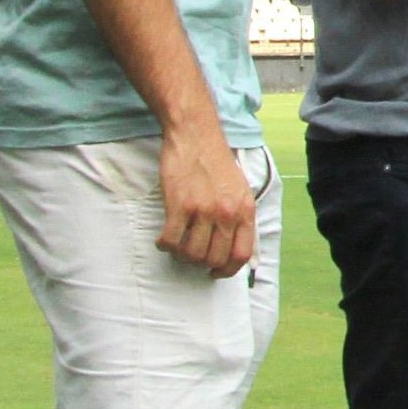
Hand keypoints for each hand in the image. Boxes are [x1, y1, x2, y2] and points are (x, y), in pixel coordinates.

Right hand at [156, 127, 257, 276]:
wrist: (196, 136)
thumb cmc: (216, 162)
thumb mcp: (240, 190)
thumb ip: (240, 216)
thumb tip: (238, 245)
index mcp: (245, 211)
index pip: (241, 255)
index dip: (227, 270)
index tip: (214, 272)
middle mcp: (227, 213)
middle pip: (214, 258)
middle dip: (201, 264)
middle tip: (191, 258)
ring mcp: (203, 210)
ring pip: (192, 253)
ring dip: (181, 256)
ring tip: (176, 248)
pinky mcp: (179, 205)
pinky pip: (171, 239)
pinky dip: (164, 245)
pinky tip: (163, 240)